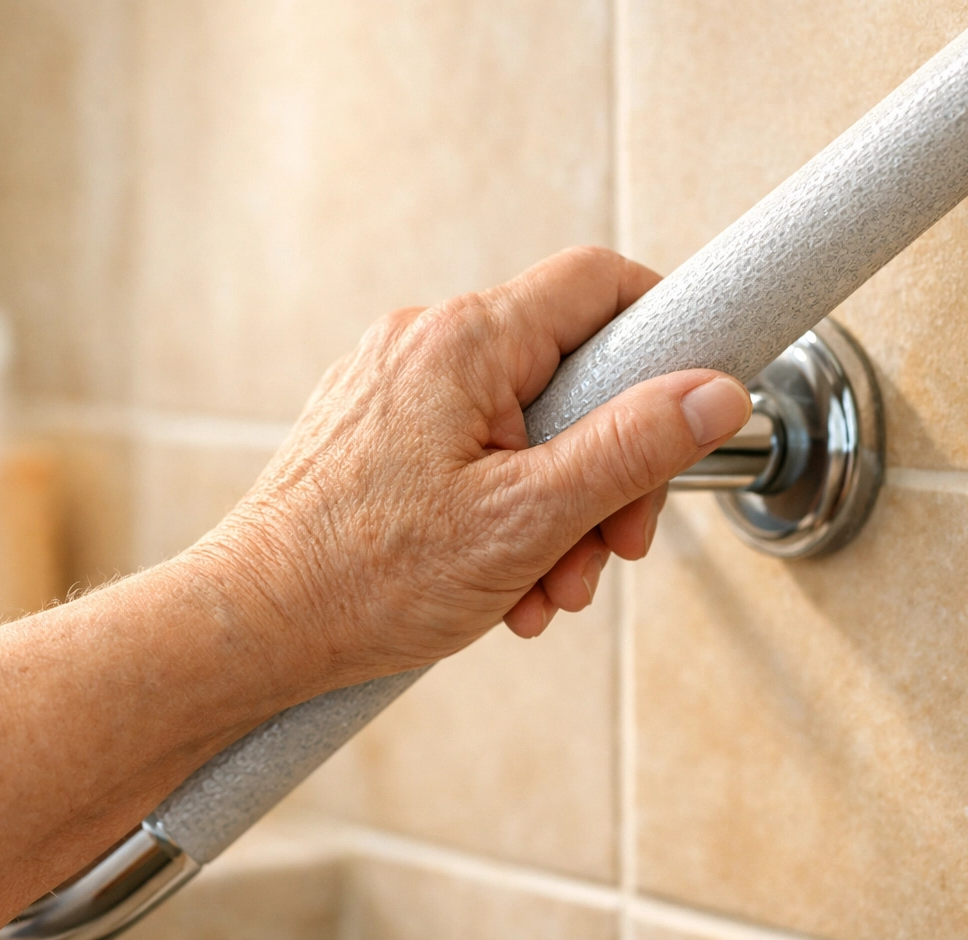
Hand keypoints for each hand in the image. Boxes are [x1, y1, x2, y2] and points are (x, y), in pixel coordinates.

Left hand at [193, 246, 751, 701]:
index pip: (597, 285)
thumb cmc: (364, 578)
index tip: (687, 403)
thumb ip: (632, 449)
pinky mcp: (382, 434)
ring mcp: (398, 390)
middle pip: (567, 377)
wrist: (255, 626)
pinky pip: (474, 455)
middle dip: (606, 470)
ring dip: (557, 511)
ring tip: (543, 587)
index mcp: (464, 343)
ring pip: (524, 429)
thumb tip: (712, 396)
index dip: (661, 332)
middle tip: (610, 545)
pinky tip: (503, 581)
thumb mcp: (528, 518)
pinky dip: (506, 513)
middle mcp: (425, 347)